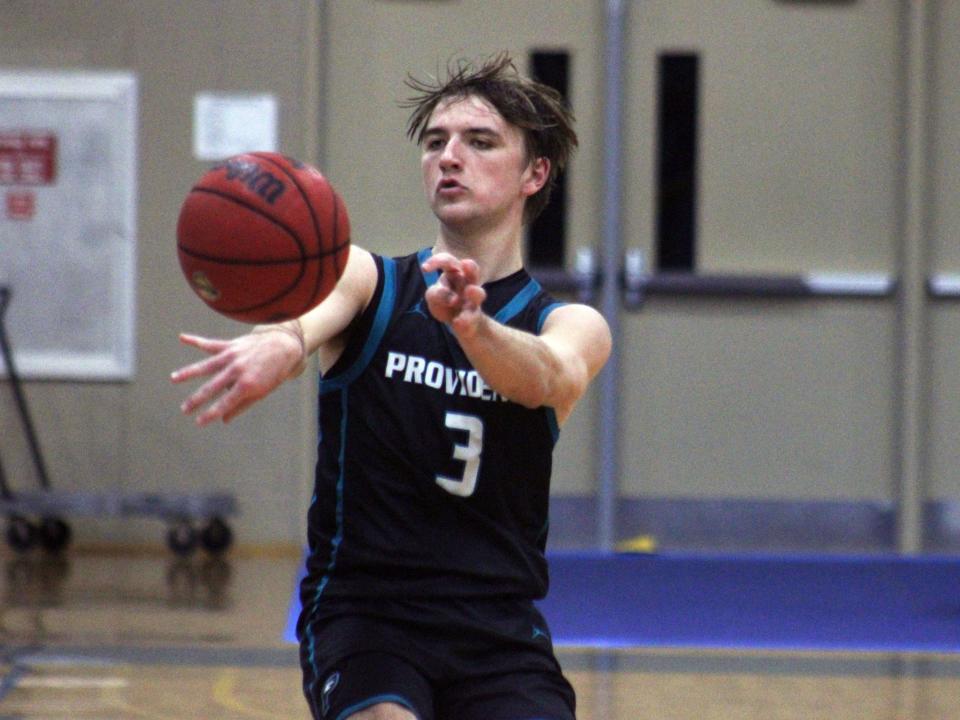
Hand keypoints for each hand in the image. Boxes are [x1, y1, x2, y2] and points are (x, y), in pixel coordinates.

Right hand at [171, 326, 304, 425]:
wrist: (284, 347)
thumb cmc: (273, 373)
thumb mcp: (262, 393)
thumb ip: (242, 405)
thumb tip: (223, 419)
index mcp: (247, 384)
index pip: (225, 403)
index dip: (211, 414)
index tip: (198, 422)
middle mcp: (238, 370)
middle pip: (212, 387)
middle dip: (196, 399)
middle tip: (184, 409)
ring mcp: (233, 356)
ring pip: (206, 365)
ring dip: (188, 372)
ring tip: (173, 378)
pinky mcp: (230, 345)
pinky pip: (210, 344)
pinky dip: (196, 340)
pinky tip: (182, 337)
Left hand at [421, 252, 486, 335]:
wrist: (461, 322)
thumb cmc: (445, 302)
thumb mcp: (434, 296)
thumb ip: (435, 294)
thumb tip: (451, 298)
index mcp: (455, 273)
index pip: (447, 261)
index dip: (437, 261)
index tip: (424, 269)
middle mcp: (468, 282)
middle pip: (472, 269)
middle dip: (470, 267)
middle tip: (466, 264)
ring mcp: (474, 300)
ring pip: (478, 293)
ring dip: (474, 293)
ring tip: (470, 291)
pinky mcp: (476, 316)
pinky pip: (472, 317)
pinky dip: (465, 320)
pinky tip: (457, 322)